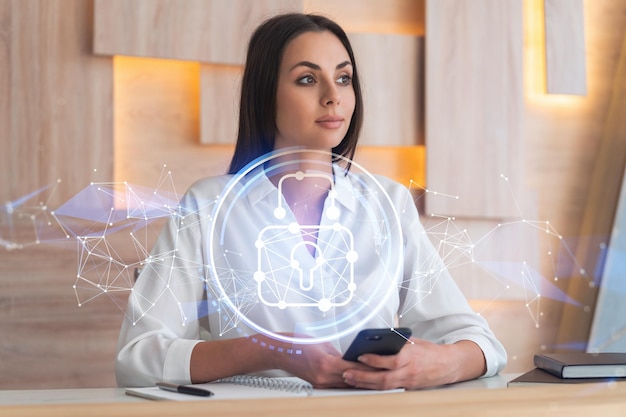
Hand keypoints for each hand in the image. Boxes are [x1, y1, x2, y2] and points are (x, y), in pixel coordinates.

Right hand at [273, 340, 373, 387]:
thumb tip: (353, 359)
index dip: (369, 367)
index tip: (380, 365)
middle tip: (382, 372)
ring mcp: (320, 384)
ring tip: (373, 377)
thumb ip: (339, 355)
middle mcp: (323, 377)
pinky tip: (356, 379)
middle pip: (352, 379)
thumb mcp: (323, 344)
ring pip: (346, 385)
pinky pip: (337, 385)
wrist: (281, 352)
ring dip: (359, 381)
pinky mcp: (318, 385)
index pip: (354, 368)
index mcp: (325, 364)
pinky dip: (348, 382)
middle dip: (367, 376)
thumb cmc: (299, 344)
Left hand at [341, 338, 485, 389]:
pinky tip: (363, 384)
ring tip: (350, 379)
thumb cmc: (429, 350)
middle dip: (363, 377)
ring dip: (365, 384)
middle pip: (383, 378)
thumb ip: (397, 343)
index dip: (374, 360)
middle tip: (347, 374)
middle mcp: (409, 371)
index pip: (390, 360)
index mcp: (411, 356)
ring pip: (383, 386)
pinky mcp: (408, 388)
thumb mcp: (414, 342)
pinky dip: (374, 387)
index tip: (360, 356)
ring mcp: (408, 382)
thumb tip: (377, 340)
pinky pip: (388, 389)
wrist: (449, 365)